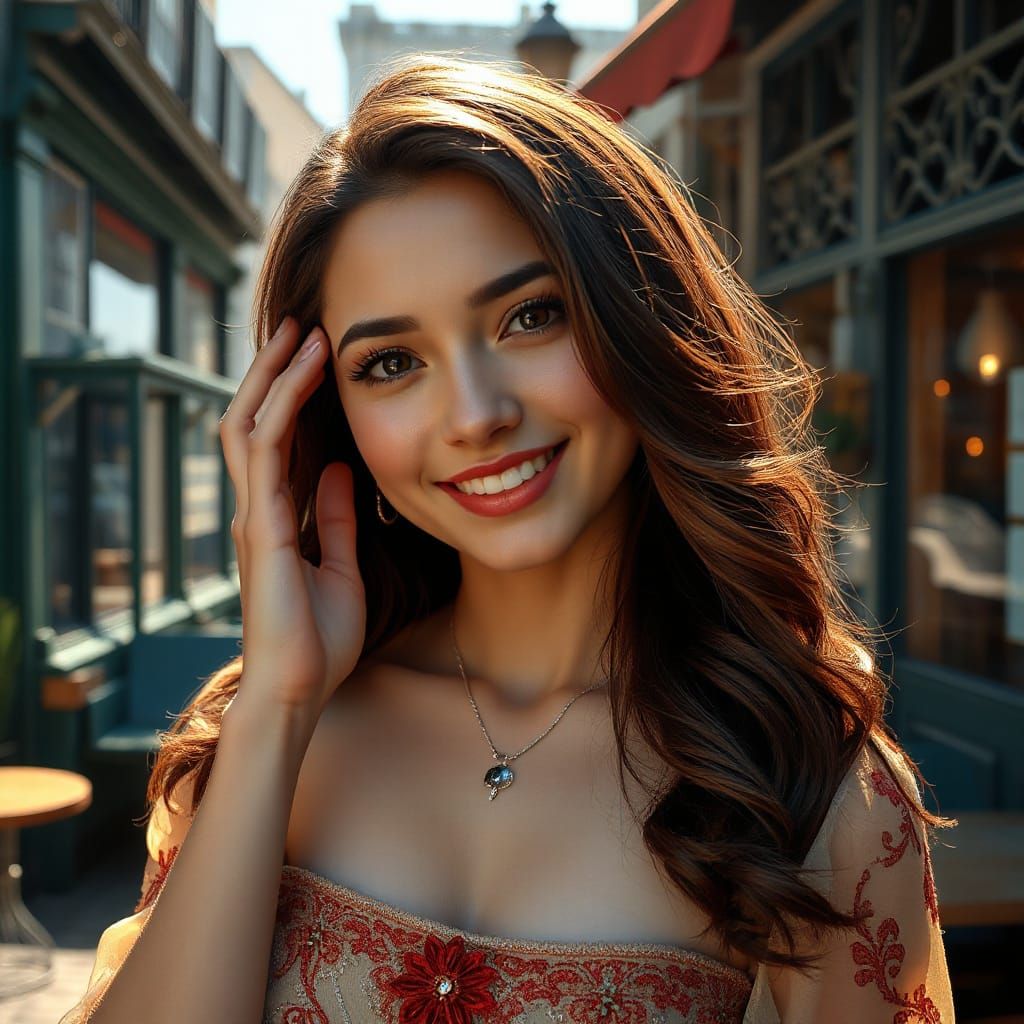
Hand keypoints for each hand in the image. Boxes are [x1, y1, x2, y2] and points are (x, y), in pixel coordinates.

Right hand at [219, 317, 366, 725]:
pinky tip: (304, 375)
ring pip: (250, 423)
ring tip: (303, 334)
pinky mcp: (262, 526)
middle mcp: (256, 509)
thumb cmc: (318, 640)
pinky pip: (266, 451)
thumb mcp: (341, 567)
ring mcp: (254, 515)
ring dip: (275, 375)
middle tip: (303, 327)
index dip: (289, 396)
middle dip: (274, 371)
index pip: (273, 441)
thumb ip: (336, 519)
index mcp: (273, 518)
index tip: (316, 357)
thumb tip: (341, 471)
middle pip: (252, 420)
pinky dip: (283, 407)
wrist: (300, 689)